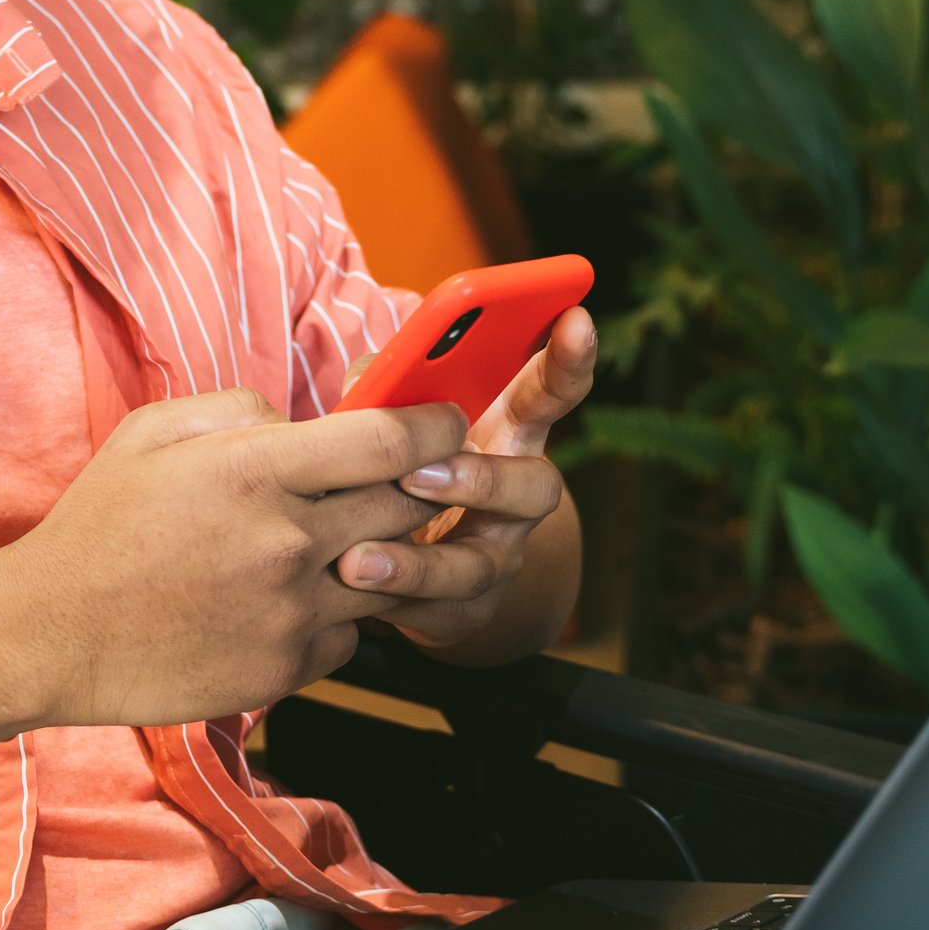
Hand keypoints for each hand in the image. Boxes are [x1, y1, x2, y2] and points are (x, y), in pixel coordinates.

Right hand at [0, 386, 479, 729]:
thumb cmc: (99, 526)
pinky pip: (350, 635)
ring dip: (377, 556)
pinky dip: (335, 615)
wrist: (50, 635)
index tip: (443, 425)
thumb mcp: (153, 433)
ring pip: (391, 577)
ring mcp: (291, 613)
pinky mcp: (285, 670)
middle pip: (409, 507)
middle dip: (416, 490)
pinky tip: (283, 602)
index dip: (438, 427)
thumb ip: (242, 411)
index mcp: (255, 471)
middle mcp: (287, 542)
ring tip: (328, 545)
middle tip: (393, 483)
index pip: (394, 442)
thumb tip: (306, 422)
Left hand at [337, 305, 599, 656]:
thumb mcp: (397, 421)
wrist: (415, 572)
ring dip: (416, 560)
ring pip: (481, 563)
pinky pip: (435, 609)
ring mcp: (496, 559)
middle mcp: (516, 501)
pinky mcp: (463, 612)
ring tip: (359, 555)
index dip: (570, 359)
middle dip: (483, 480)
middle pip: (536, 488)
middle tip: (419, 471)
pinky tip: (351, 579)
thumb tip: (367, 382)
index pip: (549, 394)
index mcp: (506, 436)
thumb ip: (386, 390)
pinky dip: (390, 593)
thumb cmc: (402, 471)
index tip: (577, 317)